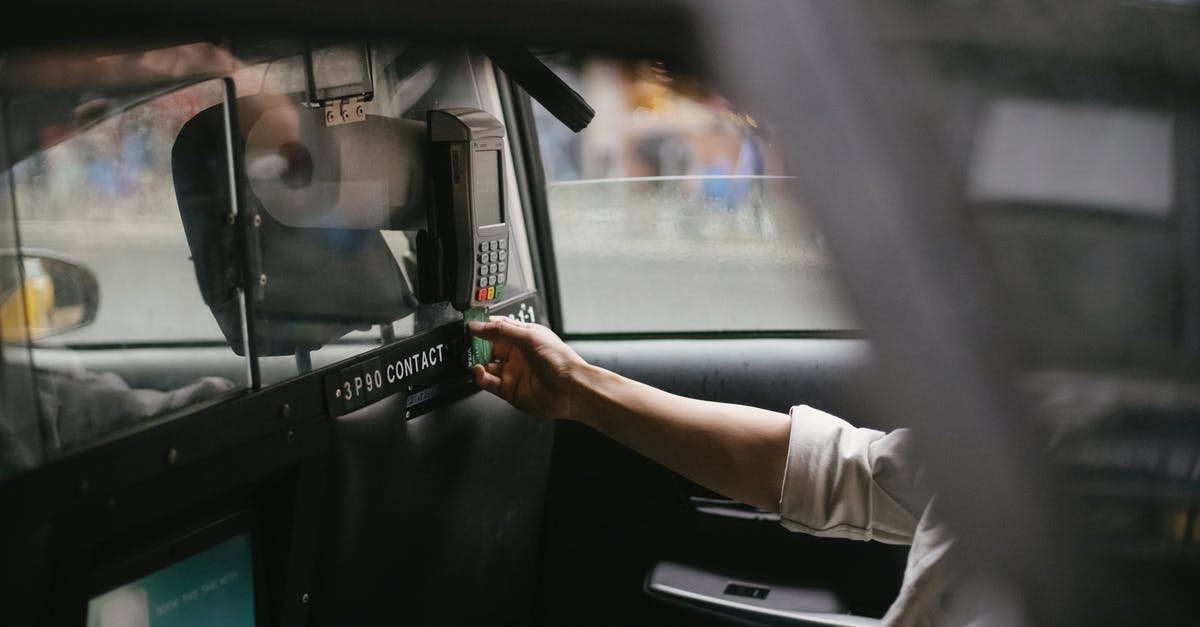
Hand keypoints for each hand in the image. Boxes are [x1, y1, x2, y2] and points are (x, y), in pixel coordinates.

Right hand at [468, 317, 588, 420]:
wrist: (570, 390)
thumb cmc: (560, 361)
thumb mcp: (528, 337)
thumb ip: (500, 330)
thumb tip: (477, 325)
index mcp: (524, 337)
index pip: (497, 328)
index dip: (483, 326)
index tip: (469, 325)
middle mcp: (517, 354)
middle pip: (488, 347)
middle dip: (476, 344)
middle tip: (465, 343)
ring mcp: (513, 372)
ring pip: (486, 365)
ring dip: (476, 361)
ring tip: (470, 358)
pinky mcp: (509, 390)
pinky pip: (488, 382)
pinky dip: (480, 376)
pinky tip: (478, 371)